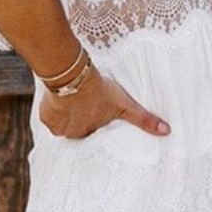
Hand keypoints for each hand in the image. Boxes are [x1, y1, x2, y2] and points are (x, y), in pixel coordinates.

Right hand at [38, 66, 169, 138]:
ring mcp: (57, 127)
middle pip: (76, 127)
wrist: (73, 75)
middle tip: (83, 104)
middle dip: (79, 117)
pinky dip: (53, 107)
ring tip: (72, 99)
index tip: (91, 112)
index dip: (92, 121)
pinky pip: (49, 114)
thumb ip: (144, 120)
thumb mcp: (125, 105)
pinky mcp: (45, 116)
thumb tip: (167, 132)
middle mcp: (72, 135)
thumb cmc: (100, 90)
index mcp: (89, 135)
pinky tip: (60, 98)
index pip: (91, 132)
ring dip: (65, 112)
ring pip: (62, 121)